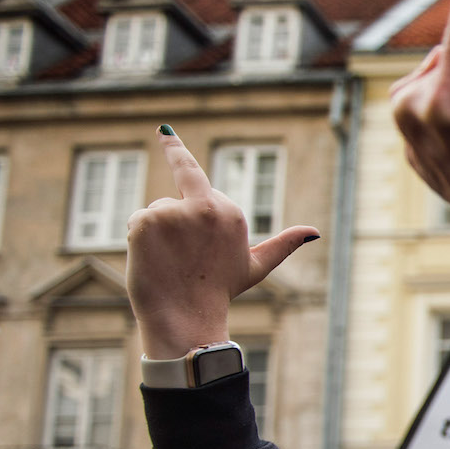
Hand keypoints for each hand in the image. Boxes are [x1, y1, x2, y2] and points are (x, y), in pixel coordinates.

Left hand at [125, 129, 318, 358]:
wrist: (187, 318)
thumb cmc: (220, 292)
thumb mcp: (255, 266)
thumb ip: (282, 244)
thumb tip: (314, 232)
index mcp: (230, 211)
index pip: (197, 183)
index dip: (180, 161)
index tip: (163, 130)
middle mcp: (204, 206)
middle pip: (175, 201)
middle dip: (175, 225)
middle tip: (185, 260)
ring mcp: (172, 213)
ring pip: (155, 212)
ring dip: (155, 234)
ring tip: (171, 263)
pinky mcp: (145, 221)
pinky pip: (135, 221)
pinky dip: (138, 240)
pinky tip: (153, 260)